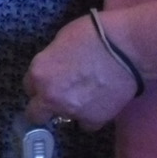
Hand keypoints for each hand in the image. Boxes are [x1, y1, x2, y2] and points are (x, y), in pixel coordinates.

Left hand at [23, 14, 138, 130]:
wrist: (127, 49)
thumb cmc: (93, 34)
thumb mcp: (62, 39)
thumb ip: (51, 60)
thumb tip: (53, 69)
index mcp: (39, 73)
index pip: (28, 86)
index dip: (39, 83)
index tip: (49, 79)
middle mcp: (50, 97)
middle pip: (35, 113)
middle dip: (43, 106)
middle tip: (58, 96)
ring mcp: (71, 111)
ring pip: (62, 118)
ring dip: (68, 109)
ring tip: (85, 94)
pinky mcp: (93, 120)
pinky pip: (85, 123)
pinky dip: (89, 115)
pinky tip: (98, 102)